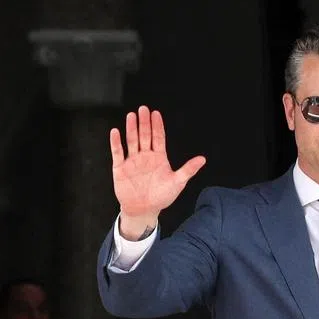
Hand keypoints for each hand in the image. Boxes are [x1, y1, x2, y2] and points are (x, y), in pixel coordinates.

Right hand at [110, 106, 205, 239]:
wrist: (144, 210)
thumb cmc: (161, 196)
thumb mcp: (178, 182)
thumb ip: (188, 169)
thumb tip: (203, 159)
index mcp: (159, 158)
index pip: (158, 138)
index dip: (157, 126)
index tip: (156, 113)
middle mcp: (145, 156)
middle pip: (145, 136)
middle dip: (144, 123)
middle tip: (143, 109)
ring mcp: (132, 161)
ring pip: (132, 141)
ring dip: (131, 129)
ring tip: (131, 116)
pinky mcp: (121, 168)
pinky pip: (118, 153)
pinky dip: (116, 143)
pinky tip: (116, 132)